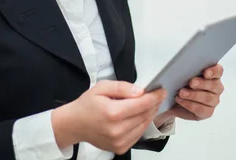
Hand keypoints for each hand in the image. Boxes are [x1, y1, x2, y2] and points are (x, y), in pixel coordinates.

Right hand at [52, 80, 166, 154]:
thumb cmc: (87, 105)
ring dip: (149, 114)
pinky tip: (138, 116)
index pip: (142, 104)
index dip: (154, 97)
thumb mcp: (102, 87)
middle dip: (153, 104)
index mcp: (113, 112)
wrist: (74, 124)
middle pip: (145, 115)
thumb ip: (122, 87)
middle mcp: (117, 129)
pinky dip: (142, 124)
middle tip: (156, 96)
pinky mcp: (120, 148)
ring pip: (144, 125)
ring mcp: (119, 141)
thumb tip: (140, 91)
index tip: (161, 91)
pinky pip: (138, 134)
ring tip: (148, 105)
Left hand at [153, 64, 224, 127]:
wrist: (172, 101)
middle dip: (202, 83)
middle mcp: (216, 87)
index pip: (218, 71)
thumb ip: (184, 70)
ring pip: (208, 98)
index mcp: (212, 74)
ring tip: (181, 92)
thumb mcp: (180, 75)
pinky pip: (202, 109)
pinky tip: (180, 100)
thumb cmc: (179, 84)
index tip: (205, 72)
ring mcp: (213, 101)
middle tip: (191, 82)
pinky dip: (190, 104)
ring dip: (193, 95)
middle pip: (214, 85)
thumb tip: (180, 68)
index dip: (214, 71)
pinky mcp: (208, 112)